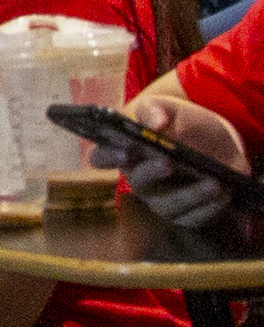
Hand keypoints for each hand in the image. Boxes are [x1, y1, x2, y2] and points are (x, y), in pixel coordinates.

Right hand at [119, 98, 252, 242]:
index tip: (125, 151)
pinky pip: (193, 218)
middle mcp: (140, 180)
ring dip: (191, 195)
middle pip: (138, 183)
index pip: (102, 158)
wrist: (217, 140)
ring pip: (168, 205)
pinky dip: (210, 208)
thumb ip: (156, 109)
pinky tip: (224, 194)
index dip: (108, 156)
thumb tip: (155, 124)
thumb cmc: (183, 123)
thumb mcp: (168, 108)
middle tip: (167, 163)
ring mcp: (161, 200)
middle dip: (151, 173)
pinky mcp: (185, 214)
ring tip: (214, 182)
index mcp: (126, 152)